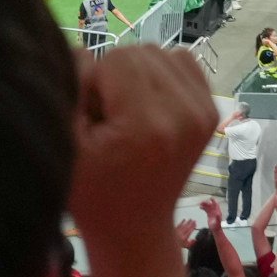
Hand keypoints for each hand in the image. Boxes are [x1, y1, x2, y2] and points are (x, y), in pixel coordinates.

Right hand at [69, 43, 216, 243]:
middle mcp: (185, 113)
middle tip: (107, 118)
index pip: (116, 57)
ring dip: (137, 74)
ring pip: (160, 53)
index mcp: (148, 124)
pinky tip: (148, 104)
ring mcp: (204, 111)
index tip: (91, 117)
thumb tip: (82, 49)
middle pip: (139, 52)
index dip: (93, 80)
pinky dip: (161, 75)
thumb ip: (70, 90)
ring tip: (126, 112)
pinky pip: (182, 62)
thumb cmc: (92, 192)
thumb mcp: (66, 146)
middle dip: (115, 75)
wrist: (133, 226)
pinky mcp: (211, 110)